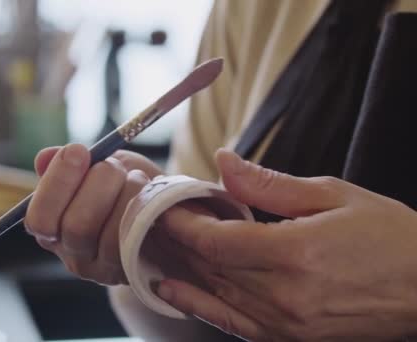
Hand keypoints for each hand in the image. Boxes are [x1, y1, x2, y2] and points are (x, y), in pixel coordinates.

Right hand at [25, 144, 161, 284]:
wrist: (167, 210)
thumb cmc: (127, 185)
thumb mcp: (100, 166)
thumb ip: (72, 165)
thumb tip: (45, 159)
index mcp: (52, 228)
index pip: (39, 218)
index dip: (57, 182)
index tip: (78, 150)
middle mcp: (72, 253)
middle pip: (75, 227)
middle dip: (97, 184)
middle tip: (113, 164)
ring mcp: (101, 268)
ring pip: (106, 237)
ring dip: (125, 196)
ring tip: (136, 177)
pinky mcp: (130, 271)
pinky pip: (134, 243)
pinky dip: (143, 211)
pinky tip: (149, 195)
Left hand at [156, 149, 416, 340]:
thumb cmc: (391, 237)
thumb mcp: (333, 195)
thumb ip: (269, 184)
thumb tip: (223, 162)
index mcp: (297, 254)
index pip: (217, 241)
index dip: (183, 224)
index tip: (162, 207)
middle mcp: (286, 296)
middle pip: (209, 267)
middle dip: (177, 241)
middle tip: (154, 218)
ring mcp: (288, 324)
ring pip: (215, 294)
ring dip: (182, 267)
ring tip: (155, 245)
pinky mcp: (292, 339)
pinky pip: (233, 324)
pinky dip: (199, 305)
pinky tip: (172, 290)